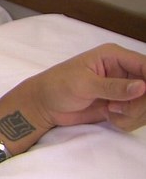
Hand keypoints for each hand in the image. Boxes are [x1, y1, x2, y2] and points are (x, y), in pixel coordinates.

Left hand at [26, 43, 145, 131]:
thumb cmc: (57, 86)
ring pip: (145, 106)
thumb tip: (143, 87)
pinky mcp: (120, 105)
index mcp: (115, 56)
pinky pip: (137, 116)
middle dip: (140, 104)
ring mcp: (123, 89)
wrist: (43, 106)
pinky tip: (109, 117)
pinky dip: (126, 121)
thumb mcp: (84, 84)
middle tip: (117, 109)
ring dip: (132, 115)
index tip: (143, 97)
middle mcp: (123, 71)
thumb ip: (113, 87)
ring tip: (110, 112)